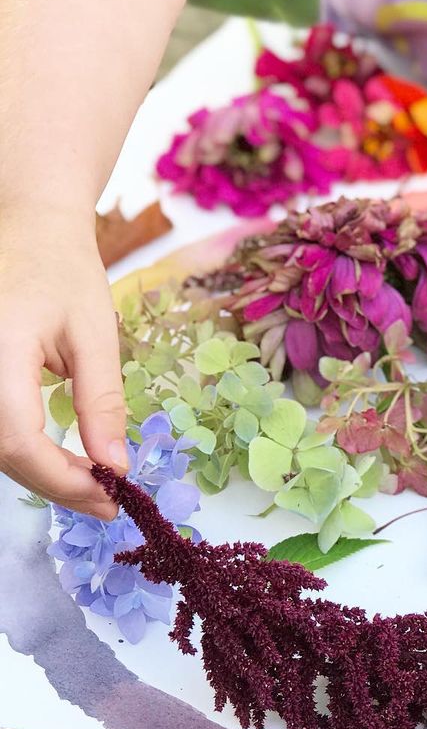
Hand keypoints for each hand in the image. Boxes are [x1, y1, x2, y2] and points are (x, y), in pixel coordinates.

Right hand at [0, 217, 125, 517]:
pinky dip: (23, 450)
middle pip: (1, 452)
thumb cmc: (63, 271)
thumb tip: (113, 467)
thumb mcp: (95, 336)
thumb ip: (102, 403)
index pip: (17, 440)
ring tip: (90, 485)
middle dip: (54, 484)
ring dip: (39, 472)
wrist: (26, 228)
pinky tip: (60, 461)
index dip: (62, 479)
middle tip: (106, 501)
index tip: (109, 497)